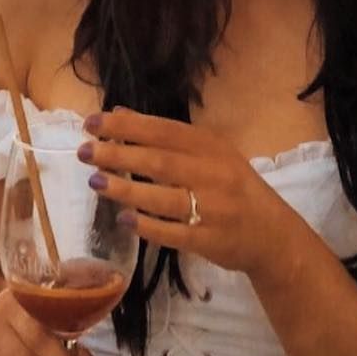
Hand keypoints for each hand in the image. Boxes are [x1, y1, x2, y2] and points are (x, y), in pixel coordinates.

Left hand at [79, 109, 285, 277]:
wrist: (272, 234)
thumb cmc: (232, 187)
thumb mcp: (208, 153)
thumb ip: (166, 135)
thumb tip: (119, 114)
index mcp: (212, 147)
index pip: (164, 131)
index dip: (127, 126)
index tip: (93, 123)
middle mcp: (214, 174)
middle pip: (160, 161)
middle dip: (119, 154)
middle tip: (85, 151)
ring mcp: (213, 209)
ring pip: (164, 197)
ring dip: (127, 189)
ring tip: (96, 181)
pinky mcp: (210, 240)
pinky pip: (174, 233)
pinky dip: (148, 226)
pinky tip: (124, 219)